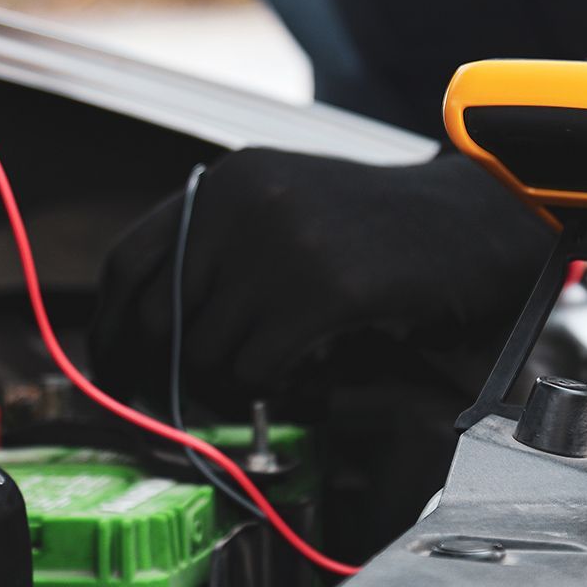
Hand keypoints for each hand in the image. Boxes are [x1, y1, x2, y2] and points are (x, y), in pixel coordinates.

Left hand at [93, 149, 552, 408]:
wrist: (475, 217)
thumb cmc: (379, 228)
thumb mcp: (285, 209)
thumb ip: (219, 249)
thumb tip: (150, 330)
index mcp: (226, 183)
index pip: (129, 260)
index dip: (110, 325)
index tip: (112, 368)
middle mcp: (244, 202)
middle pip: (156, 314)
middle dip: (154, 371)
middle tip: (166, 403)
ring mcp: (284, 242)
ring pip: (205, 349)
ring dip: (220, 385)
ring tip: (255, 383)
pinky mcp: (325, 286)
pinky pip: (255, 365)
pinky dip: (261, 388)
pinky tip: (290, 377)